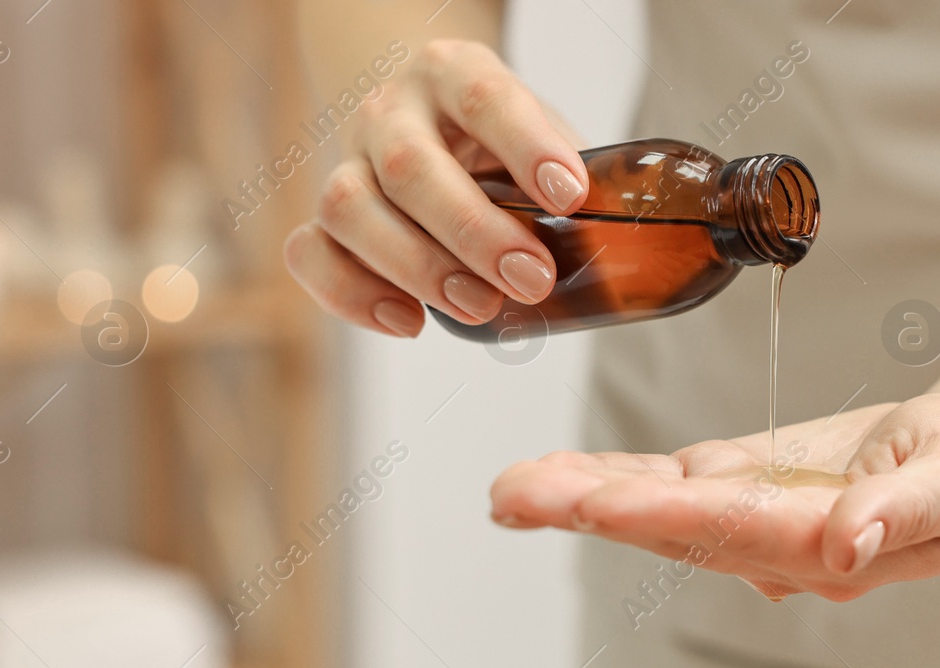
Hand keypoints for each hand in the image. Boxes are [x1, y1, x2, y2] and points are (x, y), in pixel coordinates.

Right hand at [284, 39, 588, 337]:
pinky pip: (310, 253)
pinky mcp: (322, 216)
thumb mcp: (542, 134)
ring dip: (417, 268)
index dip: (526, 146)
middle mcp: (390, 110)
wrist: (424, 110)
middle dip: (474, 233)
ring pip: (349, 209)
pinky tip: (410, 322)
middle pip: (410, 167)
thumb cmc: (497, 137)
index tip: (570, 196)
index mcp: (452, 74)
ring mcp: (347, 161)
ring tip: (479, 308)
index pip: (484, 98)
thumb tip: (629, 244)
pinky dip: (352, 295)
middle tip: (533, 280)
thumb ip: (578, 178)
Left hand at [489, 389, 939, 600]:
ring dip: (584, 497)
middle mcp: (776, 545)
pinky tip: (562, 476)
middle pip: (673, 529)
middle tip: (513, 496)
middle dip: (592, 510)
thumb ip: (903, 512)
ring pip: (659, 509)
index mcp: (826, 545)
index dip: (663, 516)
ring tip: (511, 489)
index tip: (596, 503)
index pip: (734, 531)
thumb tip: (845, 544)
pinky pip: (671, 483)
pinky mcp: (746, 486)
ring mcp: (754, 519)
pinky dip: (616, 477)